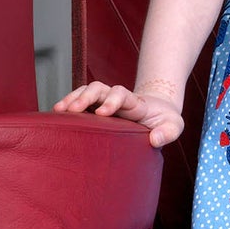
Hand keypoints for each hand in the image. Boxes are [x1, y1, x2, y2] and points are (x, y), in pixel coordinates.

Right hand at [53, 82, 184, 147]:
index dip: (112, 101)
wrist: (155, 112)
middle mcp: (116, 98)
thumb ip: (168, 132)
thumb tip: (155, 140)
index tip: (103, 113)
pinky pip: (78, 102)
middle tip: (73, 110)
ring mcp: (102, 101)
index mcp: (134, 103)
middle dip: (86, 96)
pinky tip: (55, 115)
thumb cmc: (163, 120)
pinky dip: (67, 105)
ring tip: (58, 110)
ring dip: (72, 98)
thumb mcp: (174, 125)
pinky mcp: (93, 108)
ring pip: (85, 91)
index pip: (121, 95)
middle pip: (98, 88)